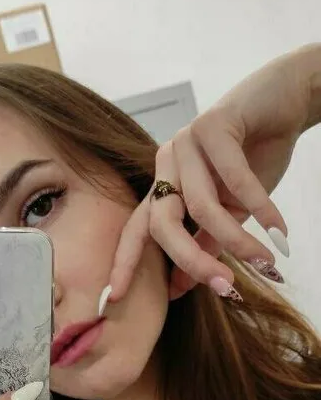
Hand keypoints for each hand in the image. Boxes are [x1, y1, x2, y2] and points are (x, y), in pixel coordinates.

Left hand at [107, 44, 315, 303]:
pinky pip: (236, 179)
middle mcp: (167, 162)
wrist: (286, 101)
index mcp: (165, 183)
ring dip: (238, 240)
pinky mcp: (213, 123)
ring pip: (202, 206)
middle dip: (190, 262)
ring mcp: (185, 141)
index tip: (113, 298)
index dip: (125, 262)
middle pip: (162, 223)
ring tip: (267, 262)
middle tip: (225, 289)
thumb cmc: (256, 156)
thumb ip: (205, 242)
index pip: (137, 228)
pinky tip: (279, 232)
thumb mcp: (231, 209)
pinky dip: (262, 208)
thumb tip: (181, 287)